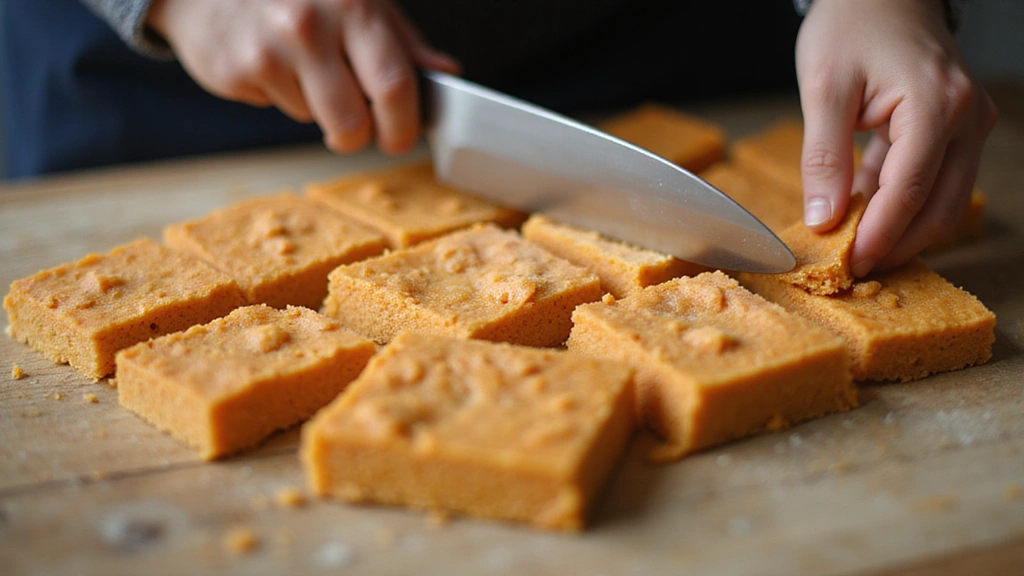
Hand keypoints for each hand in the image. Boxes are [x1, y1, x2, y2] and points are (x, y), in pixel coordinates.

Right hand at [147, 0, 460, 154]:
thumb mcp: (358, 1)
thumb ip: (403, 43)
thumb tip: (446, 75)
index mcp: (353, 4)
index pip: (393, 85)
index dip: (402, 125)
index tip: (401, 138)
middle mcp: (309, 24)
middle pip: (354, 122)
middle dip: (361, 136)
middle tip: (357, 125)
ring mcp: (268, 49)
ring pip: (317, 120)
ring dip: (319, 109)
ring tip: (303, 67)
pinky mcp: (235, 70)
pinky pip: (280, 109)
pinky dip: (283, 96)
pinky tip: (271, 61)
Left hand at [795, 0, 997, 276]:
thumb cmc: (851, 26)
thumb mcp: (823, 88)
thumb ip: (824, 156)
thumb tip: (823, 219)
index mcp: (936, 104)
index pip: (909, 190)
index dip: (879, 235)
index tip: (849, 264)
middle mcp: (966, 117)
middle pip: (938, 206)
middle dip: (896, 244)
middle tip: (853, 270)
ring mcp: (969, 123)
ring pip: (943, 200)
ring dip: (902, 230)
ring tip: (857, 251)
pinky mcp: (960, 129)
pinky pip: (936, 180)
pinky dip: (902, 204)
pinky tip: (865, 218)